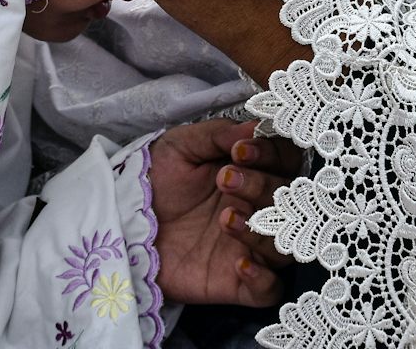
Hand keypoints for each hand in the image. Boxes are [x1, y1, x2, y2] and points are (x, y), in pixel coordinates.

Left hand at [149, 118, 294, 305]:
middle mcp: (261, 210)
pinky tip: (240, 262)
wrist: (125, 225)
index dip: (272, 153)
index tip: (240, 150)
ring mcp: (252, 248)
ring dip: (261, 229)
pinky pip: (270, 289)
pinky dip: (263, 278)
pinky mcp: (238, 284)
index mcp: (255, 173)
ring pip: (285, 244)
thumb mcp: (181, 147)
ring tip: (225, 217)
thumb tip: (256, 126)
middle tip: (225, 180)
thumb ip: (217, 134)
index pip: (287, 161)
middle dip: (261, 187)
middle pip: (290, 202)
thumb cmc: (157, 181)